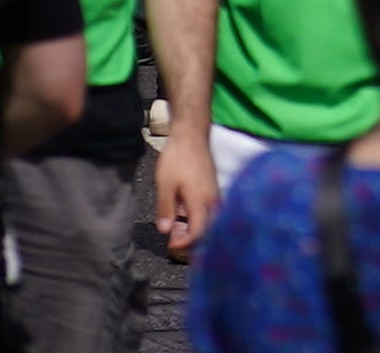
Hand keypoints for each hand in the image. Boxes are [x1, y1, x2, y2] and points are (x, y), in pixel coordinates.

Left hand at [151, 120, 220, 250]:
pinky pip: (208, 210)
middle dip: (190, 239)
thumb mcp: (165, 184)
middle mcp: (212, 200)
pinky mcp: (213, 188)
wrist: (191, 134)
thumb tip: (165, 231)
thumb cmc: (178, 157)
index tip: (170, 244)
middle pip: (206, 230)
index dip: (185, 243)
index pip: (198, 233)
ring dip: (193, 228)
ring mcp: (214, 194)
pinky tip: (183, 212)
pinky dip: (197, 217)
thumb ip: (165, 209)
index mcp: (200, 201)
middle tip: (172, 238)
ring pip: (208, 220)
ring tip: (175, 225)